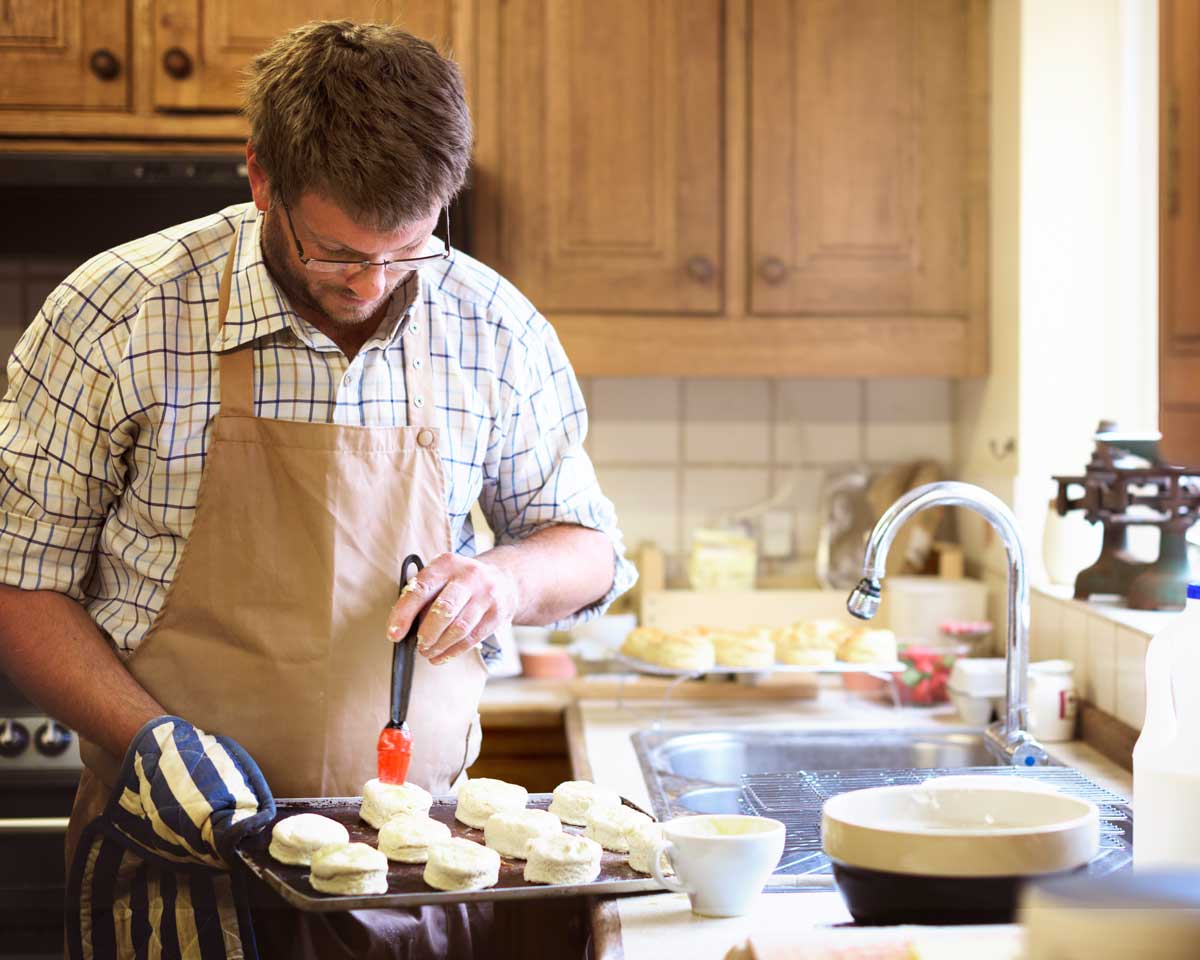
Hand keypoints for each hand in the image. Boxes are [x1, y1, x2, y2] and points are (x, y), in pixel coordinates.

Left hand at [386, 552, 519, 664]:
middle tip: (418, 646)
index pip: (421, 589)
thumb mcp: (442, 575)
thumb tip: (403, 627)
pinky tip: (442, 655)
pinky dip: (454, 651)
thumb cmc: (461, 581)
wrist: (504, 578)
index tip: (393, 633)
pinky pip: (473, 638)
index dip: (404, 614)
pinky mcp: (497, 613)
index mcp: (447, 563)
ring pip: (459, 628)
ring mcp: (486, 595)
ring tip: (428, 652)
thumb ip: (424, 596)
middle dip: (427, 633)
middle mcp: (469, 576)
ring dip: (440, 646)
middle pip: (444, 609)